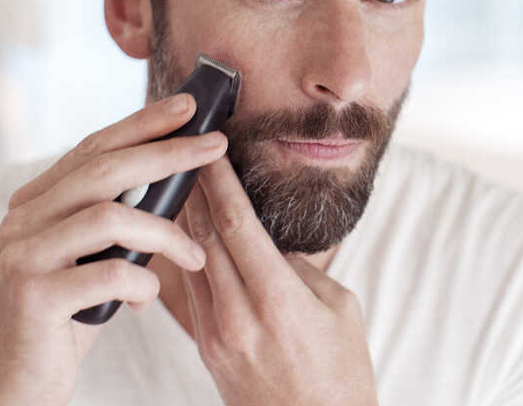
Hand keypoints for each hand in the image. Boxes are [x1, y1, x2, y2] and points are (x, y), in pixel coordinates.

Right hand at [0, 94, 223, 405]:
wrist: (20, 384)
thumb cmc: (71, 315)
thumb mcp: (96, 255)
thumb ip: (118, 215)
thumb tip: (181, 168)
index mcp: (35, 202)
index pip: (94, 148)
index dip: (142, 123)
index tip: (188, 106)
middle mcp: (21, 220)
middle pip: (104, 171)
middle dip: (167, 154)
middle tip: (216, 144)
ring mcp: (22, 255)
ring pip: (108, 217)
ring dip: (165, 234)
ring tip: (196, 256)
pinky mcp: (32, 296)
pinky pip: (106, 273)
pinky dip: (140, 283)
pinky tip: (146, 300)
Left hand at [178, 157, 378, 405]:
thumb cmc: (341, 374)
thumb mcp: (339, 309)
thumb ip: (302, 268)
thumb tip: (269, 239)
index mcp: (278, 301)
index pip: (236, 226)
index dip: (219, 182)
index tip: (210, 148)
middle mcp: (238, 317)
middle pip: (202, 237)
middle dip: (193, 189)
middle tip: (185, 151)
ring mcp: (216, 336)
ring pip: (190, 261)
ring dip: (184, 219)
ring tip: (180, 181)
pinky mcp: (206, 349)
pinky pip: (192, 289)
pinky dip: (188, 253)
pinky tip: (186, 232)